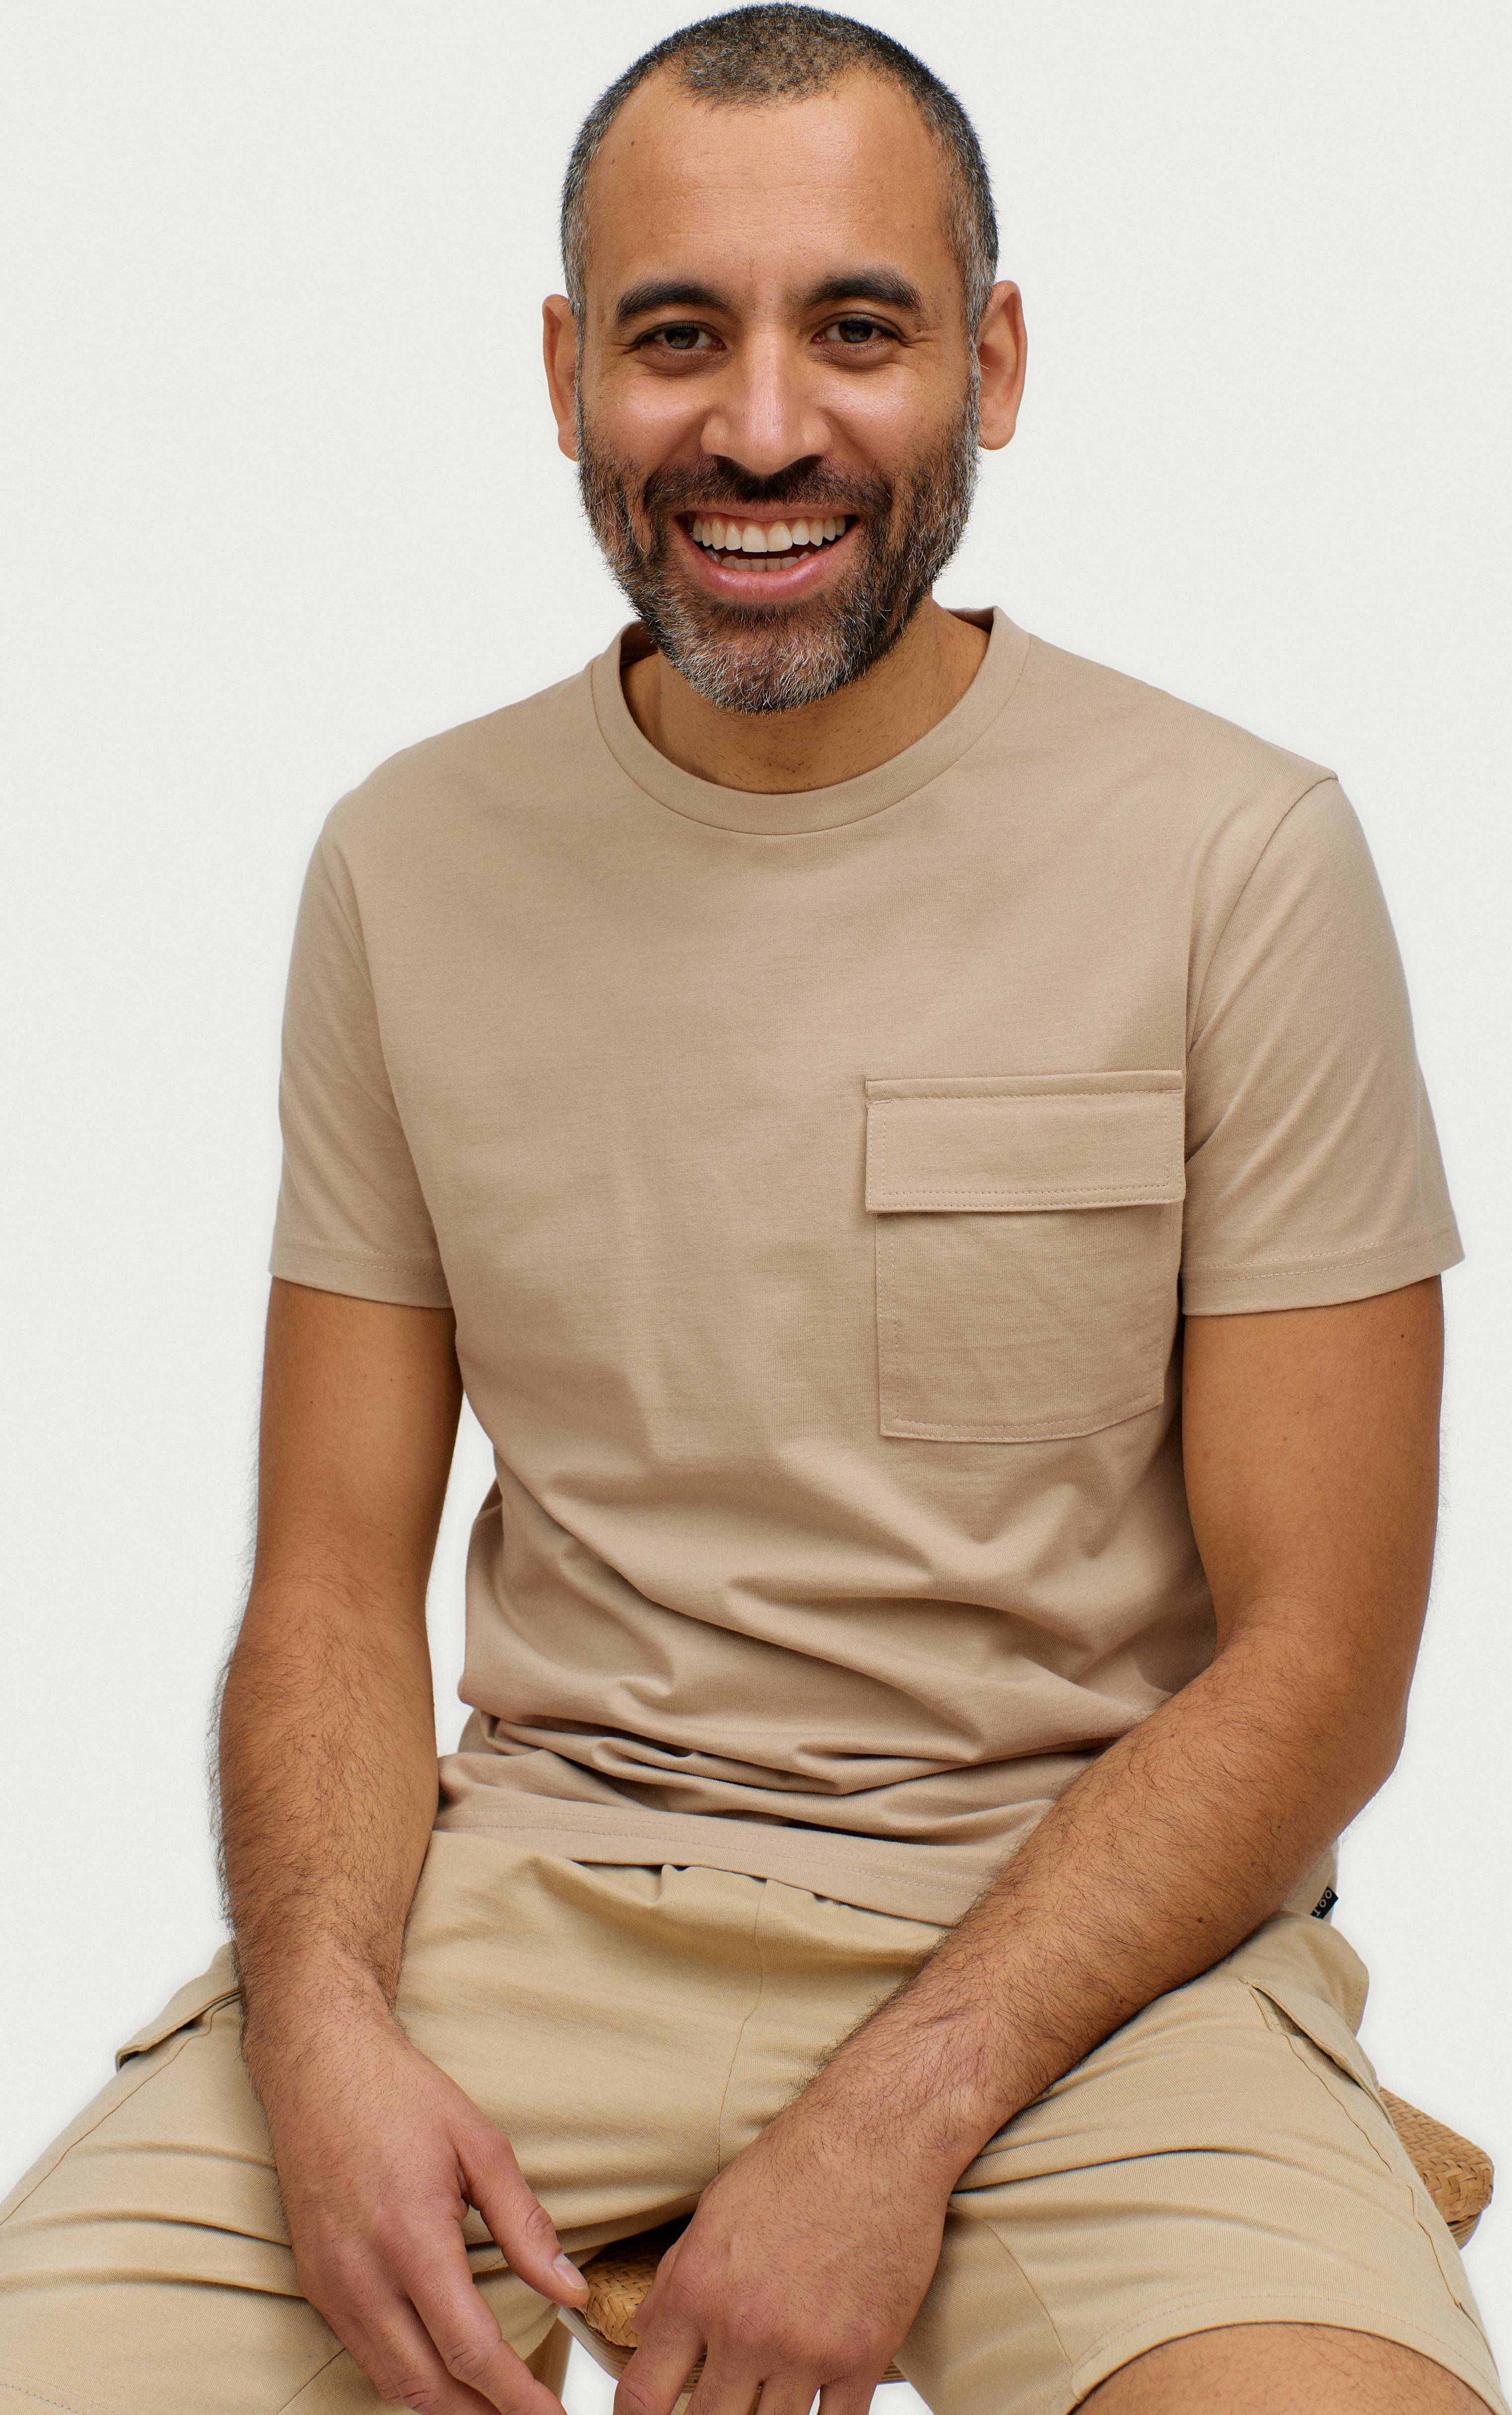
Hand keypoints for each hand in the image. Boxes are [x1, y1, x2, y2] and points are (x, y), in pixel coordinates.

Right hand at [251, 2001, 587, 2412]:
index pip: (470, 2351)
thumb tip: (570, 2290)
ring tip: (494, 2407)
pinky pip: (364, 2354)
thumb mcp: (480, 2145)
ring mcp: (332, 2285)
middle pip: (427, 2387)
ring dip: (444, 2407)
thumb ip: (525, 2225)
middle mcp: (363, 2276)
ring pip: (390, 2381)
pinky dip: (407, 2377)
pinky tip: (441, 2373)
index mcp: (411, 2239)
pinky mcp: (315, 2284)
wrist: (318, 2065)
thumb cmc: (402, 2096)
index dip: (516, 2397)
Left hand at [613, 2098, 952, 2414]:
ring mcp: (806, 2349)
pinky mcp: (863, 2356)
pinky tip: (817, 2402)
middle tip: (720, 2402)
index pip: (643, 2395)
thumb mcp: (715, 2211)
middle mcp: (745, 2329)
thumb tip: (642, 2331)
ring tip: (767, 2395)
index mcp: (698, 2291)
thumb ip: (675, 2279)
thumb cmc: (795, 2163)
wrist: (877, 2138)